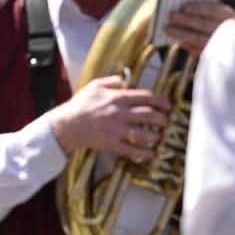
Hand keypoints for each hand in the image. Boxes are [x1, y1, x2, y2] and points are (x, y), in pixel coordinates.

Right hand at [47, 75, 171, 159]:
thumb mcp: (94, 85)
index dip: (160, 100)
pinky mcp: (111, 143)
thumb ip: (112, 81)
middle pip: (148, 115)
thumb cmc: (80, 104)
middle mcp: (119, 113)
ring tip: (160, 136)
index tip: (168, 104)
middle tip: (167, 121)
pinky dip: (143, 153)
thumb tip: (126, 80)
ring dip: (155, 136)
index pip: (145, 97)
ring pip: (143, 134)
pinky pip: (131, 150)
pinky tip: (151, 154)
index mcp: (117, 98)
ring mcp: (115, 130)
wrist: (67, 125)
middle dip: (162, 118)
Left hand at [165, 1, 234, 55]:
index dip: (199, 8)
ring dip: (181, 33)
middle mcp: (229, 31)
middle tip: (171, 15)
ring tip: (167, 29)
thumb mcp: (222, 18)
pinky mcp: (217, 58)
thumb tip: (183, 9)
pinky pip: (199, 51)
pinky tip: (179, 41)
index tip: (184, 6)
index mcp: (231, 17)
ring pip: (199, 39)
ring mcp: (223, 46)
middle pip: (204, 24)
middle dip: (186, 20)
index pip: (214, 10)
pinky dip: (188, 45)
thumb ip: (208, 14)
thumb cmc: (225, 27)